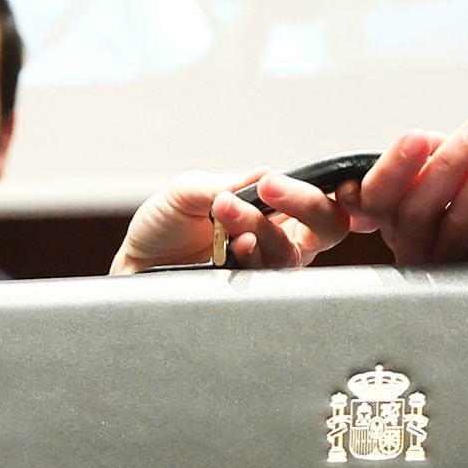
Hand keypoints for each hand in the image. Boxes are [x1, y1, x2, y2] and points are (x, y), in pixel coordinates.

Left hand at [110, 169, 357, 273]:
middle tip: (270, 188)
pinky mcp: (249, 294)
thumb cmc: (166, 226)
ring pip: (289, 252)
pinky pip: (265, 278)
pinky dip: (251, 255)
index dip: (331, 192)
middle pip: (328, 228)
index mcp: (275, 211)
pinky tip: (234, 243)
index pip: (322, 200)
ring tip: (222, 208)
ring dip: (258, 225)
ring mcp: (266, 270)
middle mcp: (280, 240)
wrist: (136, 265)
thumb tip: (265, 173)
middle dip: (307, 204)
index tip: (293, 181)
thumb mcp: (190, 190)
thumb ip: (228, 183)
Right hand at [354, 123, 467, 265]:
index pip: (377, 199)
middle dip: (451, 163)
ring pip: (458, 226)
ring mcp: (449, 269)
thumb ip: (437, 158)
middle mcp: (413, 249)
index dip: (394, 168)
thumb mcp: (449, 174)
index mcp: (394, 220)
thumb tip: (436, 142)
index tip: (417, 136)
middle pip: (418, 212)